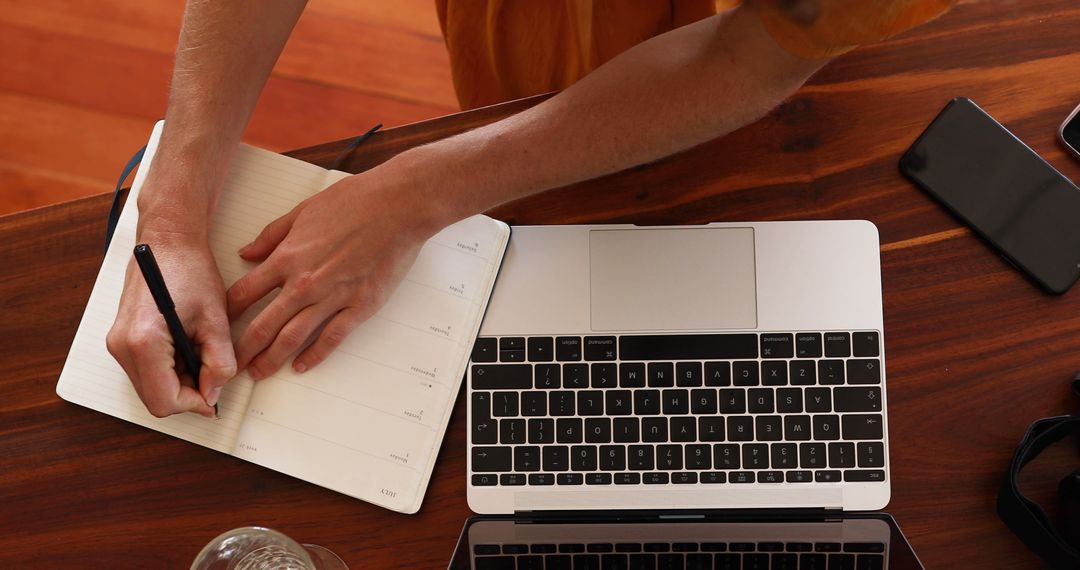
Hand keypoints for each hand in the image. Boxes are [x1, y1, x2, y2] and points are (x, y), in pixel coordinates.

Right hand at [107, 233, 236, 417]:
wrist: (168, 241)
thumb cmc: (190, 270)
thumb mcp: (216, 319)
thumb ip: (219, 362)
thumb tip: (214, 392)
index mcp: (143, 342)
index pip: (165, 401)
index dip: (195, 404)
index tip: (215, 394)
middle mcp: (122, 346)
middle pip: (155, 398)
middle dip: (188, 394)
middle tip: (213, 372)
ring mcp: (117, 343)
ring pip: (150, 387)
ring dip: (180, 381)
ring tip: (202, 352)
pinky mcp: (121, 339)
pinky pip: (146, 371)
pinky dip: (169, 370)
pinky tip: (188, 347)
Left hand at [226, 170, 439, 379]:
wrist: (397, 206)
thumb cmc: (354, 202)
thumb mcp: (303, 211)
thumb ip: (272, 236)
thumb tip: (246, 253)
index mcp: (287, 258)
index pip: (245, 294)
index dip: (227, 314)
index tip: (218, 327)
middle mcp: (305, 283)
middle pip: (263, 325)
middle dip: (243, 349)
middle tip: (230, 365)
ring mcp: (333, 298)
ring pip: (293, 337)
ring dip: (272, 358)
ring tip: (258, 372)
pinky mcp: (360, 306)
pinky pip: (332, 338)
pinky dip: (314, 355)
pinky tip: (301, 366)